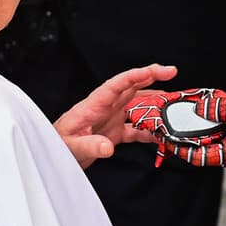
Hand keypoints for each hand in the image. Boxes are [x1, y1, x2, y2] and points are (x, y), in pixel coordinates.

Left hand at [55, 64, 176, 167]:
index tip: (159, 70)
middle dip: (152, 78)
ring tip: (173, 104)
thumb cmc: (57, 144)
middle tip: (172, 73)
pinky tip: (160, 135)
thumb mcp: (71, 145)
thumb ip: (89, 145)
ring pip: (137, 105)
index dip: (139, 74)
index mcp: (95, 104)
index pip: (119, 83)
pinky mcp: (114, 133)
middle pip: (132, 87)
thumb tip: (107, 146)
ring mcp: (111, 119)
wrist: (52, 155)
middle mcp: (106, 107)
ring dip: (154, 104)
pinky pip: (136, 128)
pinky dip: (149, 131)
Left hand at [126, 89, 225, 168]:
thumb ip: (225, 108)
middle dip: (182, 132)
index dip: (175, 144)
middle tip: (164, 116)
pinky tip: (207, 107)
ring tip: (180, 108)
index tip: (159, 131)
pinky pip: (223, 135)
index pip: (195, 155)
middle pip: (200, 147)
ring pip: (211, 140)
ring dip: (196, 127)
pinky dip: (212, 124)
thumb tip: (199, 107)